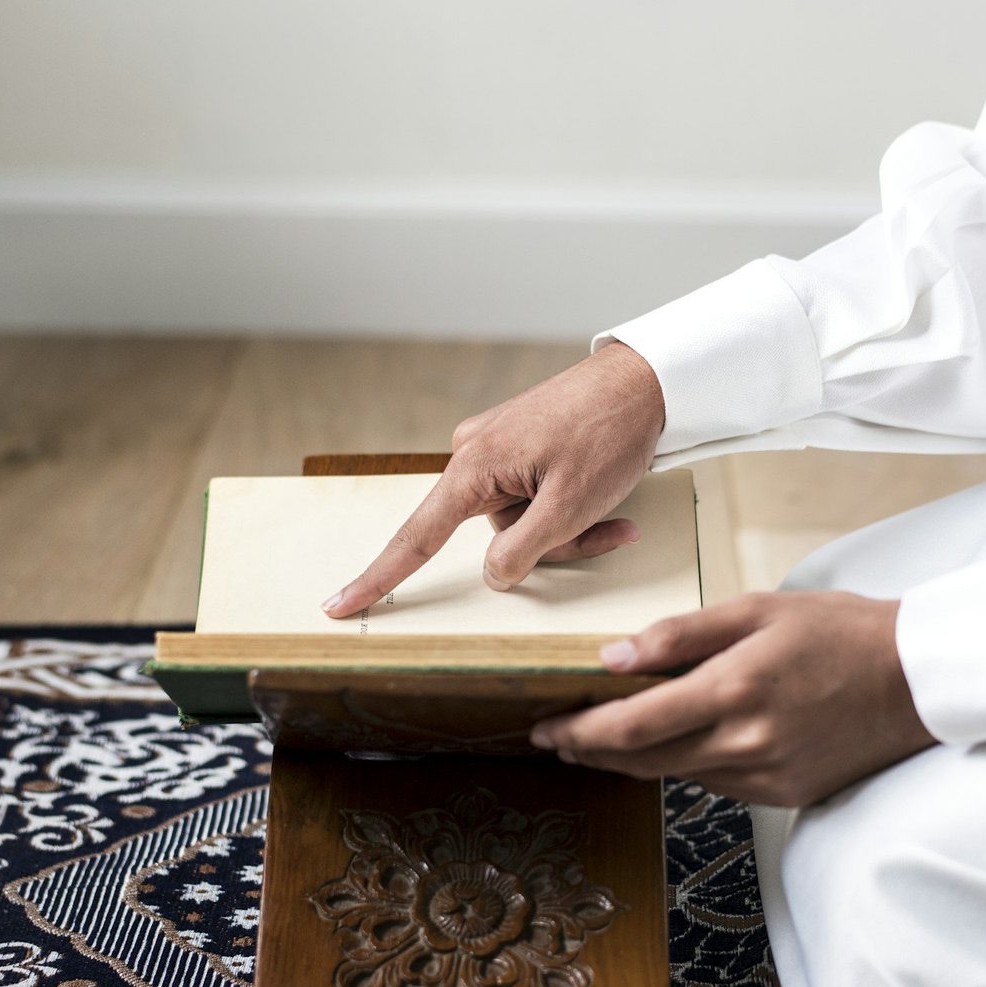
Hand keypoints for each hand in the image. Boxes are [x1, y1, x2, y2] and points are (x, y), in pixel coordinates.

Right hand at [324, 342, 664, 616]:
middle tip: (604, 526)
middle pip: (497, 536)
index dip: (379, 578)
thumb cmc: (609, 434)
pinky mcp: (523, 449)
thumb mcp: (569, 507)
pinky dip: (571, 509)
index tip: (338, 605)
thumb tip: (491, 575)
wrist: (646, 381)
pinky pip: (537, 500)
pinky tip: (608, 500)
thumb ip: (522, 550)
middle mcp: (475, 456)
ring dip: (569, 528)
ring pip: (525, 523)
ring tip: (612, 507)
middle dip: (550, 544)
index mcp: (474, 466)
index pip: (416, 538)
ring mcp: (499, 451)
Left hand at [528, 591, 936, 806]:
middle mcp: (746, 744)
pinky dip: (687, 762)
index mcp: (734, 691)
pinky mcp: (784, 795)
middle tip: (559, 736)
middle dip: (593, 750)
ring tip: (608, 735)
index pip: (632, 726)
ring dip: (637, 757)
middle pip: (643, 761)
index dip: (579, 732)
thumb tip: (614, 657)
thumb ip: (682, 635)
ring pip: (676, 774)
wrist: (917, 680)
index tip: (545, 727)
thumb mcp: (759, 610)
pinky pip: (716, 783)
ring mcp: (766, 777)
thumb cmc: (841, 632)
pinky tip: (681, 741)